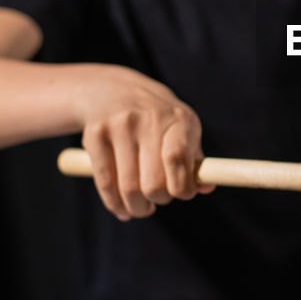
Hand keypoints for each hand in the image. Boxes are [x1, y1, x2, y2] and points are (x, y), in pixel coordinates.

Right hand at [75, 65, 211, 220]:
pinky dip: (114, 204)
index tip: (183, 195)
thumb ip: (194, 161)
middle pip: (153, 183)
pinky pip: (105, 183)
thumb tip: (205, 188)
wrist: (116, 91)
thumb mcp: (183, 130)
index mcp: (178, 119)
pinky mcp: (95, 135)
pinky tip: (121, 209)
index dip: (182, 187)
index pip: (177, 159)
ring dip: (137, 208)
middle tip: (158, 200)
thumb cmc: (159, 121)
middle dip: (158, 201)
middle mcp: (148, 119)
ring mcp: (119, 125)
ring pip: (128, 188)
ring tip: (141, 208)